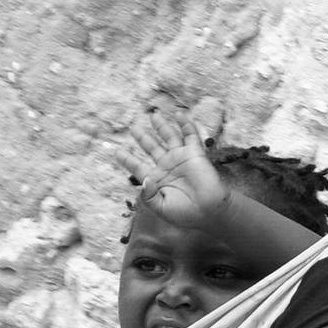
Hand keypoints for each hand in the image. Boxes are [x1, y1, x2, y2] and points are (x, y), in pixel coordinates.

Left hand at [107, 99, 228, 229]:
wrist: (210, 211)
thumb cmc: (186, 213)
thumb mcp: (160, 207)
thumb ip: (147, 195)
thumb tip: (144, 179)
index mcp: (156, 179)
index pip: (138, 166)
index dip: (128, 159)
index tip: (117, 151)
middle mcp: (167, 166)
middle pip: (152, 147)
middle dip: (143, 137)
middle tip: (134, 128)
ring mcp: (180, 158)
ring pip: (169, 137)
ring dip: (161, 126)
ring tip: (153, 115)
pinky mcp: (195, 153)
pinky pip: (190, 135)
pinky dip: (185, 124)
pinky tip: (179, 114)